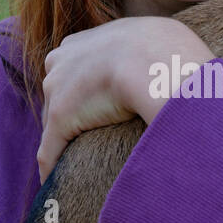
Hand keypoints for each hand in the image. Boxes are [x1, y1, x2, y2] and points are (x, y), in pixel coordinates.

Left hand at [37, 17, 213, 183]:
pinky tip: (52, 185)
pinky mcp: (61, 120)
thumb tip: (173, 60)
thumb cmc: (166, 48)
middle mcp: (61, 61)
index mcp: (80, 43)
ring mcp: (57, 91)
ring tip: (80, 164)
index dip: (86, 90)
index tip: (100, 106)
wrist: (157, 59)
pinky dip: (51, 167)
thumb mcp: (155, 37)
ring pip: (54, 123)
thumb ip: (148, 49)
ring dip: (65, 142)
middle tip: (92, 135)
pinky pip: (49, 151)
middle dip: (72, 114)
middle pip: (58, 94)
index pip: (72, 71)